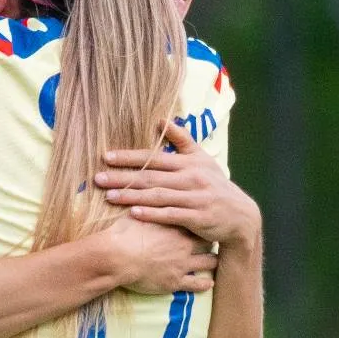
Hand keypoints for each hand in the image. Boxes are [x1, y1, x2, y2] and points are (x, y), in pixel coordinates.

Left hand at [95, 120, 261, 249]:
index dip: (130, 157)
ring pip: (158, 195)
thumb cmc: (216, 186)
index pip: (154, 157)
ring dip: (132, 195)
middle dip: (122, 177)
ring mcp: (194, 198)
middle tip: (98, 178)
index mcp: (189, 163)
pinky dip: (152, 214)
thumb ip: (182, 140)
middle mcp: (190, 178)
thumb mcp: (203, 159)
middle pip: (151, 176)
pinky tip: (133, 214)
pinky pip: (171, 215)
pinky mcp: (197, 217)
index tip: (106, 157)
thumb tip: (162, 120)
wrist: (240, 216)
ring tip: (109, 196)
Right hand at [105, 212, 216, 294]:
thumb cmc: (123, 233)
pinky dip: (204, 283)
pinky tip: (209, 283)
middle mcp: (184, 244)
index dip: (201, 222)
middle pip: (208, 241)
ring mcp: (182, 264)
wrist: (117, 257)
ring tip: (212, 260)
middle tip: (211, 240)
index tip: (202, 221)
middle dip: (210, 241)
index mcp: (175, 226)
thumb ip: (143, 205)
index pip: (197, 221)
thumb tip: (139, 194)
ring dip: (211, 260)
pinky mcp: (176, 281)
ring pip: (209, 261)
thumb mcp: (134, 213)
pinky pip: (197, 284)